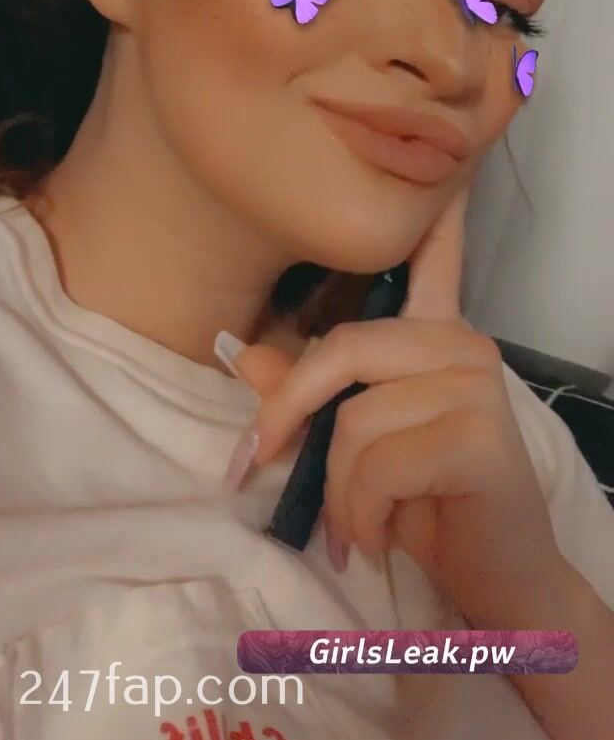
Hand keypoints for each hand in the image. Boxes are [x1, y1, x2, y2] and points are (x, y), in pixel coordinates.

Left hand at [223, 186, 563, 625]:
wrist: (498, 578)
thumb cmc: (428, 505)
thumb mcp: (358, 448)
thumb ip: (305, 397)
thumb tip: (241, 355)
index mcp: (434, 337)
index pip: (435, 258)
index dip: (434, 212)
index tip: (442, 161)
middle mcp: (461, 344)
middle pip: (344, 349)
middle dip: (289, 414)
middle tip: (258, 465)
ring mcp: (476, 384)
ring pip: (355, 419)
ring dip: (339, 492)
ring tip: (360, 524)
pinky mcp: (480, 434)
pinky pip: (379, 463)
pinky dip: (363, 512)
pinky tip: (385, 536)